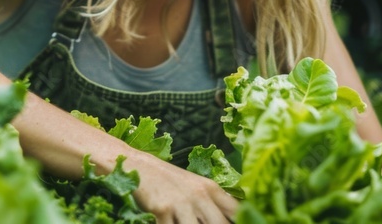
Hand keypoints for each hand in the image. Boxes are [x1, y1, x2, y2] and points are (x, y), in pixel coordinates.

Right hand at [124, 151, 238, 223]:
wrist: (135, 164)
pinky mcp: (162, 209)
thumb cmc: (166, 179)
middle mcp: (199, 195)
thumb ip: (213, 202)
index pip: (237, 212)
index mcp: (211, 188)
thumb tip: (232, 217)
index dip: (245, 221)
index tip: (246, 223)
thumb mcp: (194, 186)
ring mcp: (181, 202)